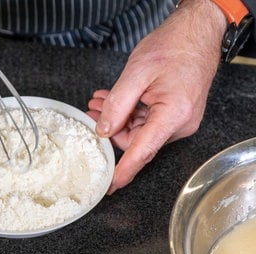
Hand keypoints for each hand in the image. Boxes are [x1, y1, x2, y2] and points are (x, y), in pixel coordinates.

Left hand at [88, 0, 226, 193]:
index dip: (124, 171)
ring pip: (138, 130)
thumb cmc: (173, 47)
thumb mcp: (137, 73)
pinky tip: (114, 99)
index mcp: (173, 116)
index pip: (143, 152)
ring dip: (117, 118)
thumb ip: (118, 104)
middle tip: (91, 111)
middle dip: (111, 129)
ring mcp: (178, 119)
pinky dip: (128, 112)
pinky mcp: (174, 113)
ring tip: (100, 101)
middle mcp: (179, 123)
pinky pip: (146, 121)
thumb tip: (103, 130)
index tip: (109, 187)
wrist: (196, 33)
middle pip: (136, 141)